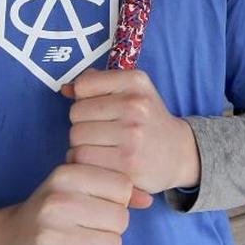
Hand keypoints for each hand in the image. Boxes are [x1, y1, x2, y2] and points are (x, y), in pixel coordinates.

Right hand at [0, 163, 151, 244]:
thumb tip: (148, 200)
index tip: (98, 202)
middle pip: (121, 216)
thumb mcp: (77, 186)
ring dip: (105, 243)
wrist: (11, 236)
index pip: (122, 185)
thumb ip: (113, 188)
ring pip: (114, 242)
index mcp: (66, 173)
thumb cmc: (53, 208)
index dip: (117, 198)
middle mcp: (58, 199)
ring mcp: (53, 229)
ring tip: (83, 237)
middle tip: (89, 224)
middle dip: (112, 224)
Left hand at [63, 69, 200, 193]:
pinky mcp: (126, 163)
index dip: (84, 98)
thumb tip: (66, 89)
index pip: (84, 85)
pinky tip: (101, 161)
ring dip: (82, 145)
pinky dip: (85, 162)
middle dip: (82, 124)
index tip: (99, 108)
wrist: (178, 153)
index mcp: (135, 81)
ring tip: (101, 147)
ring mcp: (132, 135)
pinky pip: (82, 160)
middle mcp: (135, 105)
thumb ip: (98, 84)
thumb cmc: (147, 120)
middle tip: (102, 131)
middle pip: (76, 113)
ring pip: (76, 138)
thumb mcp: (132, 91)